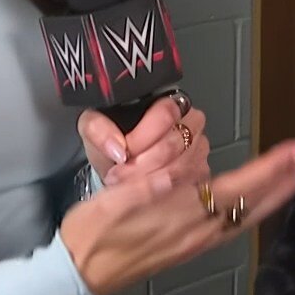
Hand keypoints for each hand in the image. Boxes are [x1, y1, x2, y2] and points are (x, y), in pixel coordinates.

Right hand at [60, 137, 294, 294]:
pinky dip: (256, 207)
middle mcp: (199, 230)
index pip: (242, 186)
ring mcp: (197, 241)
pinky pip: (234, 225)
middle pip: (256, 203)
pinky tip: (259, 201)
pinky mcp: (191, 247)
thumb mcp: (111, 201)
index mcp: (183, 213)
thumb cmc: (93, 231)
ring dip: (277, 192)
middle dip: (288, 178)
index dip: (275, 167)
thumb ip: (145, 188)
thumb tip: (174, 175)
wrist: (80, 273)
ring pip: (249, 215)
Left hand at [79, 92, 208, 187]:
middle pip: (174, 143)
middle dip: (143, 165)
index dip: (142, 138)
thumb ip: (99, 129)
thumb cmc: (112, 145)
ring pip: (182, 166)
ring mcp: (199, 148)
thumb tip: (117, 147)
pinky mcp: (201, 172)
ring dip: (151, 180)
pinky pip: (188, 184)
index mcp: (167, 102)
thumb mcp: (93, 128)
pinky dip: (164, 192)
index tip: (122, 154)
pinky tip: (146, 193)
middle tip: (120, 175)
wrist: (119, 166)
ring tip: (128, 185)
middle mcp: (190, 122)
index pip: (166, 114)